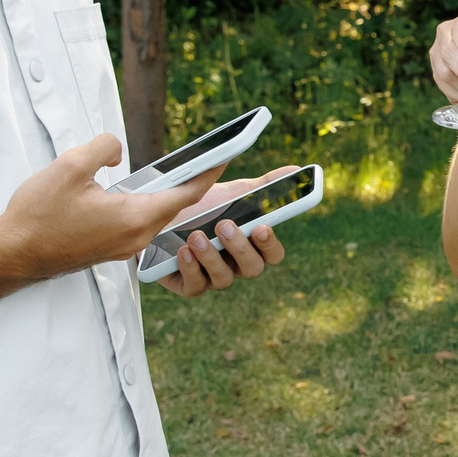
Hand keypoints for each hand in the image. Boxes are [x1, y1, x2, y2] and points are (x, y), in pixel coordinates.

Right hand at [0, 135, 213, 281]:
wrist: (11, 255)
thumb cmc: (37, 215)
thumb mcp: (70, 166)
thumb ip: (103, 147)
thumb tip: (119, 150)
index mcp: (134, 217)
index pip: (186, 194)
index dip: (209, 172)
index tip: (228, 155)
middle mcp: (135, 237)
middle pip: (174, 205)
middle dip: (192, 182)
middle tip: (209, 157)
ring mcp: (123, 247)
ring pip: (154, 215)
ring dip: (166, 195)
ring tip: (177, 171)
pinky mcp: (110, 249)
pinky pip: (137, 223)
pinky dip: (145, 206)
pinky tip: (136, 192)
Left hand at [156, 167, 295, 296]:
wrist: (163, 217)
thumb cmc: (203, 208)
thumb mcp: (232, 193)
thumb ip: (264, 185)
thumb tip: (294, 169)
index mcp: (251, 245)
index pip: (272, 254)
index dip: (270, 244)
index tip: (260, 227)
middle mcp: (236, 264)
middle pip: (252, 268)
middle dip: (239, 247)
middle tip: (224, 225)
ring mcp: (213, 277)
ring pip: (224, 279)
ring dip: (211, 257)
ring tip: (196, 236)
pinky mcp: (189, 285)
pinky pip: (196, 286)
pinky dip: (190, 269)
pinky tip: (183, 251)